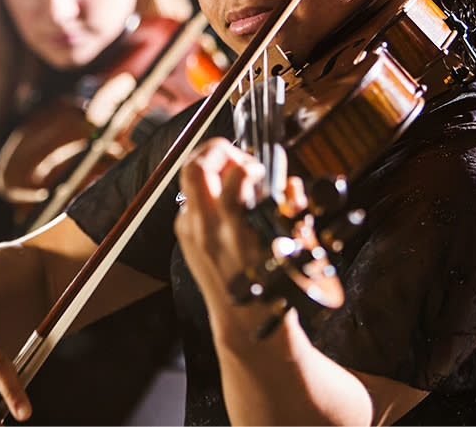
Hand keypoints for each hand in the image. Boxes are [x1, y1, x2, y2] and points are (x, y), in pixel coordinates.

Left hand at [174, 138, 307, 340]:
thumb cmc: (273, 289)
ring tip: (233, 172)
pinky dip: (208, 187)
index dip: (251, 164)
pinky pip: (190, 197)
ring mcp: (189, 231)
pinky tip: (225, 196)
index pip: (236, 177)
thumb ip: (291, 209)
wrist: (245, 325)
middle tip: (238, 157)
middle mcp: (208, 229)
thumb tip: (290, 182)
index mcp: (238, 231)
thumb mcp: (293, 249)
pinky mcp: (182, 234)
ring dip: (211, 166)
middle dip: (217, 150)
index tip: (261, 168)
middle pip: (195, 168)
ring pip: (189, 178)